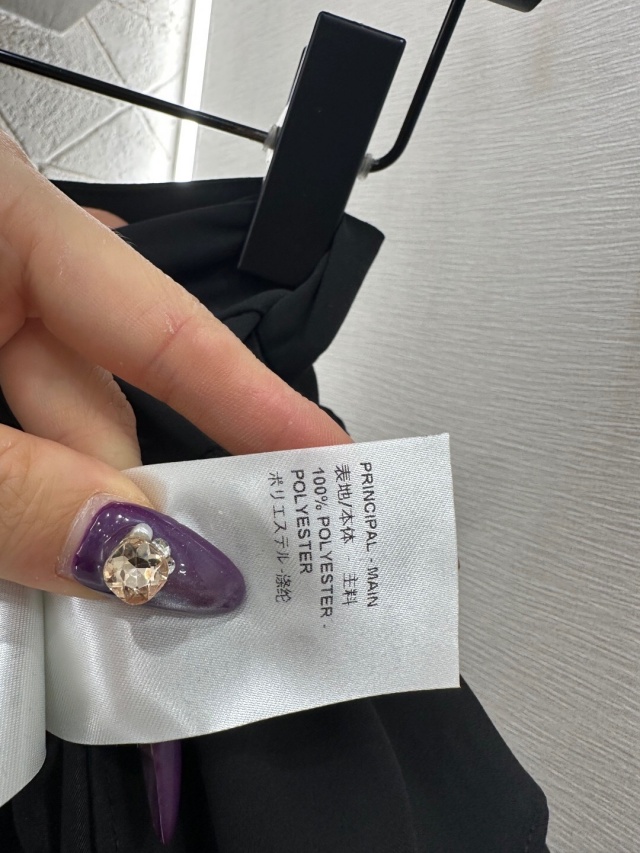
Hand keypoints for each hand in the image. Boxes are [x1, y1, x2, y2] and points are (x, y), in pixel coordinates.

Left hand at [0, 132, 349, 601]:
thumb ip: (19, 489)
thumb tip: (140, 548)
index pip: (166, 319)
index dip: (255, 402)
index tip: (326, 460)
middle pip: (114, 391)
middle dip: (147, 492)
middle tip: (196, 580)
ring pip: (62, 428)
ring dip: (77, 509)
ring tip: (103, 584)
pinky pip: (24, 437)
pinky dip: (36, 496)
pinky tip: (42, 547)